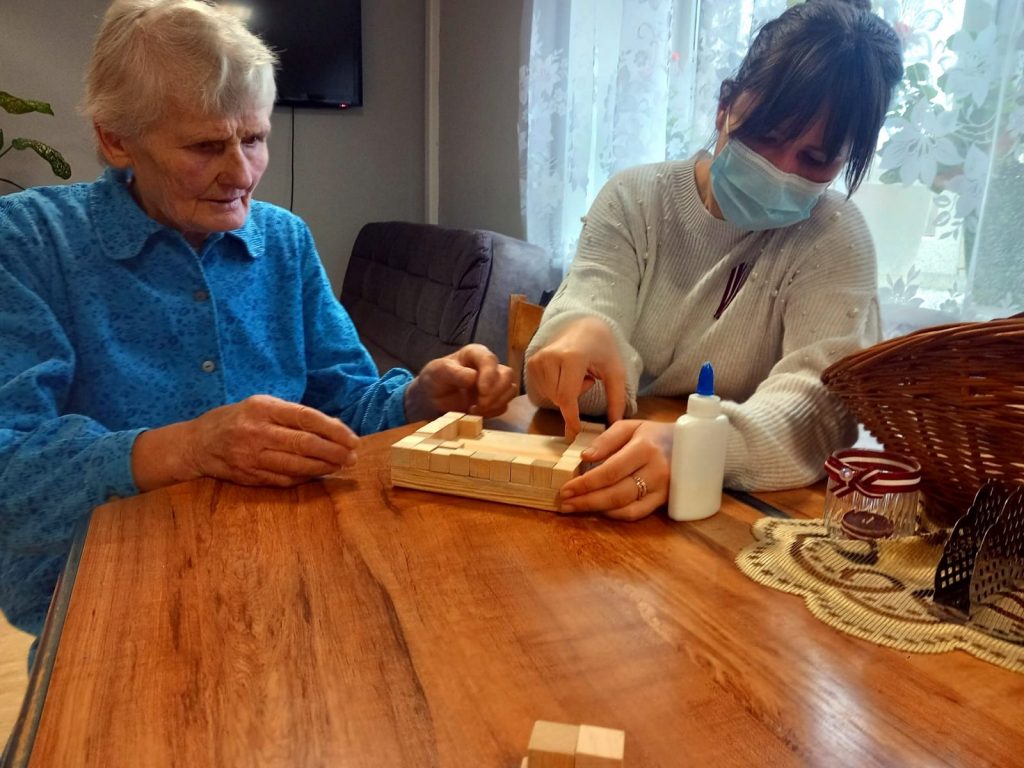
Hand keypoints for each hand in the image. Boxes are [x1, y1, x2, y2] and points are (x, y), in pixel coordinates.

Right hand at [133, 395, 359, 489]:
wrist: (196, 443)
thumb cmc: (237, 420)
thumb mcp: (260, 405)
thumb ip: (292, 415)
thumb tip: (333, 429)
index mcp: (261, 407)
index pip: (306, 418)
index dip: (334, 430)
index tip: (352, 439)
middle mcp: (255, 431)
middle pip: (304, 444)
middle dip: (334, 452)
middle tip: (352, 457)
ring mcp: (250, 456)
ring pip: (296, 465)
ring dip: (323, 468)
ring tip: (341, 466)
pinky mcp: (248, 476)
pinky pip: (284, 480)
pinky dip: (305, 478)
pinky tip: (318, 474)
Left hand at [404, 343, 516, 421]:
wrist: (432, 398)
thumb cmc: (435, 379)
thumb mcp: (438, 372)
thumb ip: (454, 373)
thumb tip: (473, 378)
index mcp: (475, 354)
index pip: (490, 360)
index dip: (490, 375)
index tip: (482, 391)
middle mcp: (489, 366)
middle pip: (507, 375)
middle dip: (496, 392)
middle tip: (479, 404)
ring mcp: (494, 383)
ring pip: (510, 390)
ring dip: (496, 403)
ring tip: (476, 409)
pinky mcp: (495, 399)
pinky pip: (504, 405)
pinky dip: (493, 411)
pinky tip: (477, 412)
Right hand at [525, 316, 625, 441]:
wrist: (583, 325)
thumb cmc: (602, 348)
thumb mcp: (615, 371)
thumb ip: (616, 398)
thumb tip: (615, 424)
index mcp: (572, 357)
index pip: (566, 396)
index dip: (571, 417)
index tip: (575, 432)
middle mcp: (550, 356)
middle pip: (558, 398)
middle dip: (574, 399)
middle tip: (588, 380)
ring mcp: (537, 358)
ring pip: (550, 395)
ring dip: (565, 393)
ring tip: (577, 374)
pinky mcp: (531, 362)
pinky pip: (543, 389)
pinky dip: (555, 388)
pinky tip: (565, 373)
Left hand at [557, 420, 671, 520]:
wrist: (692, 446)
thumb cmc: (655, 434)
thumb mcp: (631, 426)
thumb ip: (607, 439)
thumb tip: (585, 456)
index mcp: (645, 449)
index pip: (610, 471)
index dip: (586, 483)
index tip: (566, 488)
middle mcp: (655, 471)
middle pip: (616, 493)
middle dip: (586, 500)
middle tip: (564, 503)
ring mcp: (662, 489)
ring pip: (625, 506)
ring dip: (597, 510)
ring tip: (575, 508)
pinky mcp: (664, 501)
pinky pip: (637, 513)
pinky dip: (616, 515)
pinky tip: (599, 511)